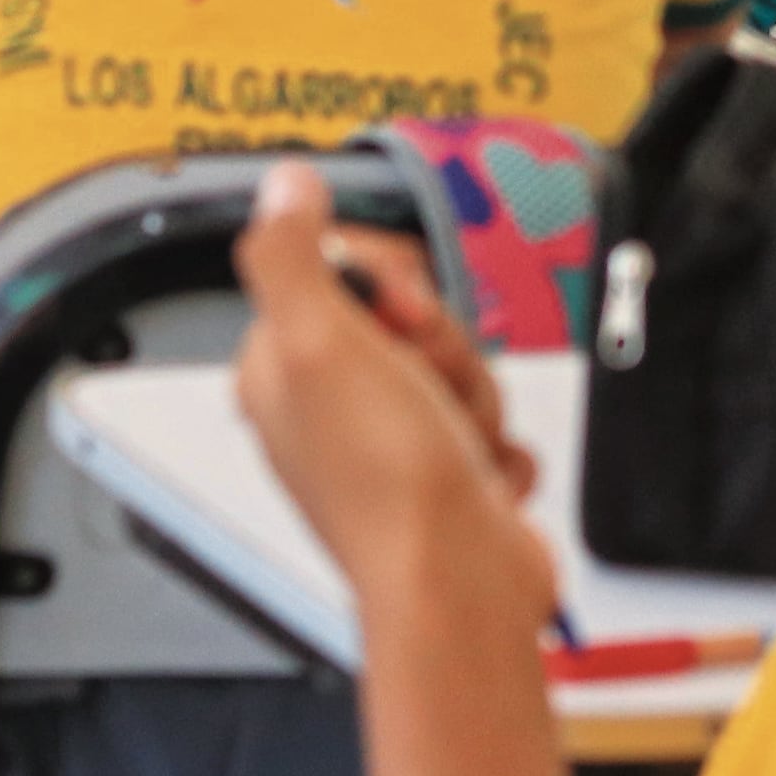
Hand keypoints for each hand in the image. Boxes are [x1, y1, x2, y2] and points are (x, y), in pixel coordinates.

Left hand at [233, 162, 553, 613]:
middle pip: (409, 316)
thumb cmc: (386, 485)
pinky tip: (474, 477)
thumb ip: (289, 254)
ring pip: (456, 365)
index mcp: (282, 368)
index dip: (389, 284)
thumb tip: (282, 187)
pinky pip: (488, 423)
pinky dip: (493, 447)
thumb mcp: (318, 342)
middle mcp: (328, 405)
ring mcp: (389, 443)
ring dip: (472, 396)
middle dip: (440, 343)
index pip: (344, 270)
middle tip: (426, 383)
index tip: (399, 316)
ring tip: (454, 442)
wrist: (458, 588)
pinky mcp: (443, 477)